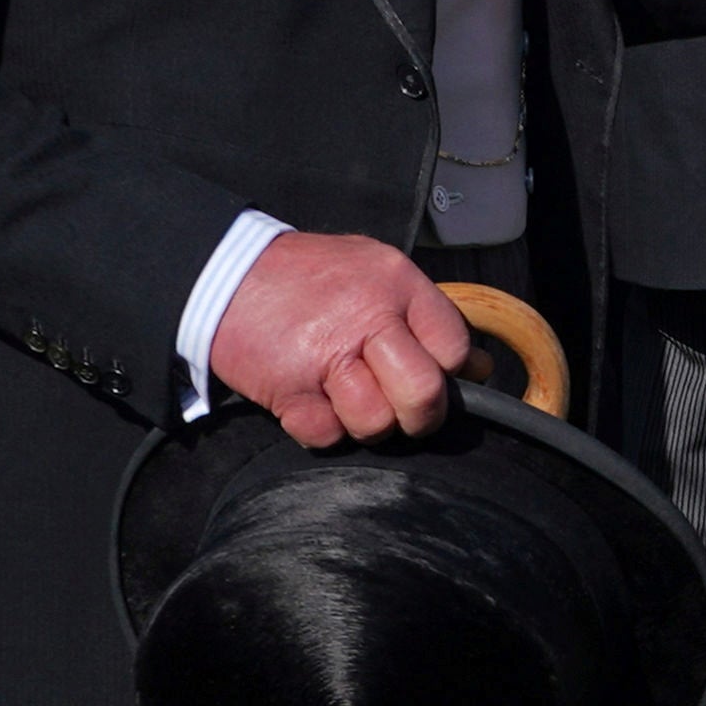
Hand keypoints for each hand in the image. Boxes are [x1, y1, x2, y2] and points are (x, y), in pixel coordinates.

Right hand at [208, 232, 473, 448]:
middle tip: (399, 408)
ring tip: (343, 394)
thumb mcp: (376, 273)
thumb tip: (480, 370)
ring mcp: (326, 353)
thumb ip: (427, 318)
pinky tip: (310, 398)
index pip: (454, 347)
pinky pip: (326, 434)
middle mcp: (368, 316)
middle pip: (424, 394)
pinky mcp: (289, 387)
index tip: (429, 376)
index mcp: (397, 283)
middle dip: (418, 415)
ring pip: (376, 422)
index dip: (449, 373)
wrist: (226, 271)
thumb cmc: (309, 277)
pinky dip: (319, 428)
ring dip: (363, 423)